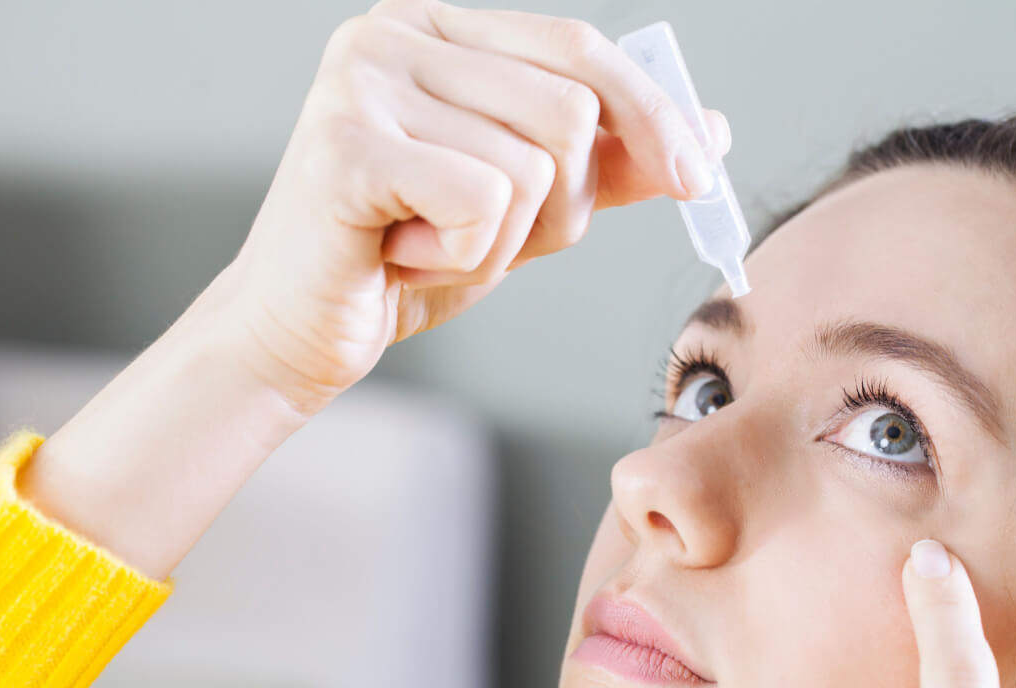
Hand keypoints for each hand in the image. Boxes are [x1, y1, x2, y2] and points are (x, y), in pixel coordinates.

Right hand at [213, 0, 729, 416]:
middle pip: (568, 112)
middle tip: (481, 236)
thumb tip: (712, 129)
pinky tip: (403, 256)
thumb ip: (610, 162)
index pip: (581, 49)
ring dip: (500, 240)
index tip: (697, 178)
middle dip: (557, 205)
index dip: (652, 114)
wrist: (303, 330)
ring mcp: (362, 81)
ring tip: (429, 243)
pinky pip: (483, 202)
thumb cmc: (408, 257)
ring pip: (530, 167)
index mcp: (440, 27)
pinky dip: (463, 256)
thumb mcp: (530, 206)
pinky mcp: (345, 146)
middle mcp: (394, 33)